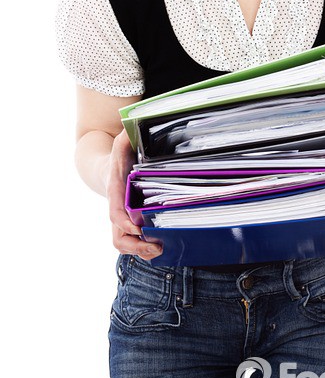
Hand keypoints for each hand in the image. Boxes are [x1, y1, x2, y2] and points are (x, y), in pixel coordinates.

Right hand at [105, 129, 162, 259]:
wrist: (106, 169)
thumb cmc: (119, 157)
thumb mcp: (121, 143)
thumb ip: (127, 135)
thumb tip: (134, 126)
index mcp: (115, 191)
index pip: (115, 212)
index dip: (125, 222)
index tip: (138, 228)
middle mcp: (117, 210)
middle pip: (118, 237)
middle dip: (135, 246)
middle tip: (156, 247)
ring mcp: (122, 220)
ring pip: (124, 244)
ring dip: (141, 251)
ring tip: (161, 250)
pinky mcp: (130, 225)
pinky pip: (133, 243)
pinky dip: (145, 249)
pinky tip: (164, 246)